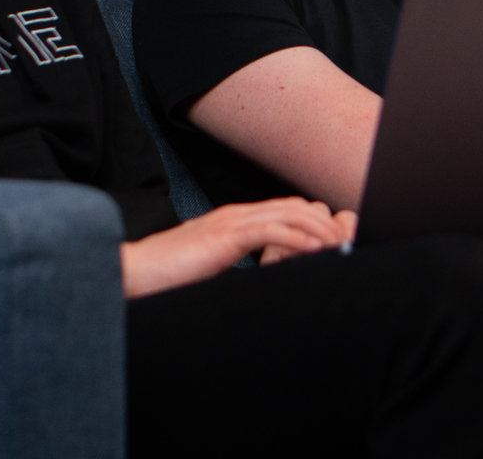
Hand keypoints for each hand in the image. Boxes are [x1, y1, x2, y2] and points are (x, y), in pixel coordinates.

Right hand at [119, 197, 354, 298]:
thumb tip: (257, 274)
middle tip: (348, 241)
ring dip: (319, 229)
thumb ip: (233, 263)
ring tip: (340, 245)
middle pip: (295, 206)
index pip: (286, 210)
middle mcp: (236, 214)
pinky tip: (315, 249)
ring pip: (289, 214)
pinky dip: (299, 239)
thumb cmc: (167, 275)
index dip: (314, 222)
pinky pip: (272, 231)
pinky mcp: (225, 237)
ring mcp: (230, 222)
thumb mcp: (210, 266)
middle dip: (325, 222)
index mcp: (234, 220)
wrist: (134, 273)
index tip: (335, 242)